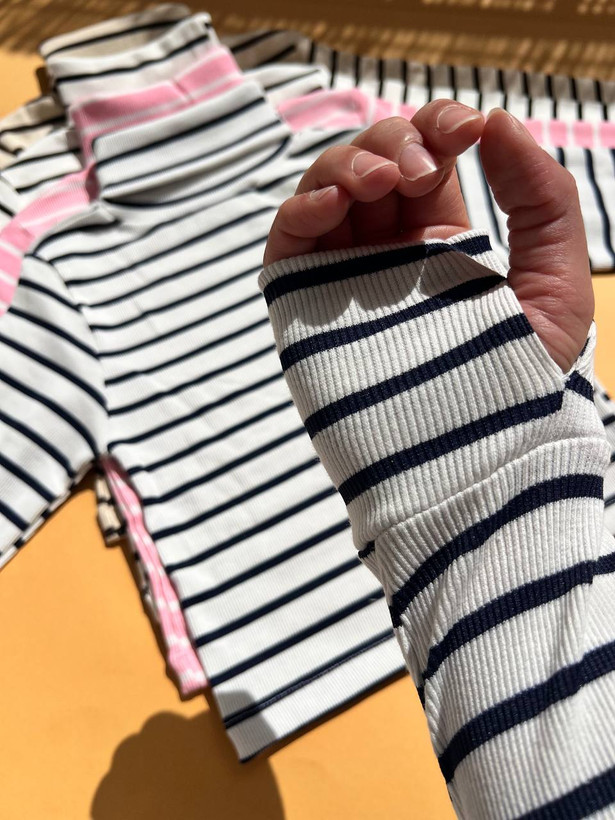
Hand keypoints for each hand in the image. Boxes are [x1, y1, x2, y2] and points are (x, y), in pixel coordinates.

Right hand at [263, 100, 592, 372]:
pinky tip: (331, 205)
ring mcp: (344, 274)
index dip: (438, 128)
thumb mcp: (554, 278)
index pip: (424, 160)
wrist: (476, 454)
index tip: (468, 129)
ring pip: (326, 190)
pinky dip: (301, 209)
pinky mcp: (307, 302)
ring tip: (379, 184)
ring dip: (346, 166)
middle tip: (418, 170)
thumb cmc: (523, 377)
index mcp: (440, 239)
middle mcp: (387, 251)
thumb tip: (499, 123)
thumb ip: (541, 198)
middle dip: (392, 144)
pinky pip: (288, 241)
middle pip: (370, 163)